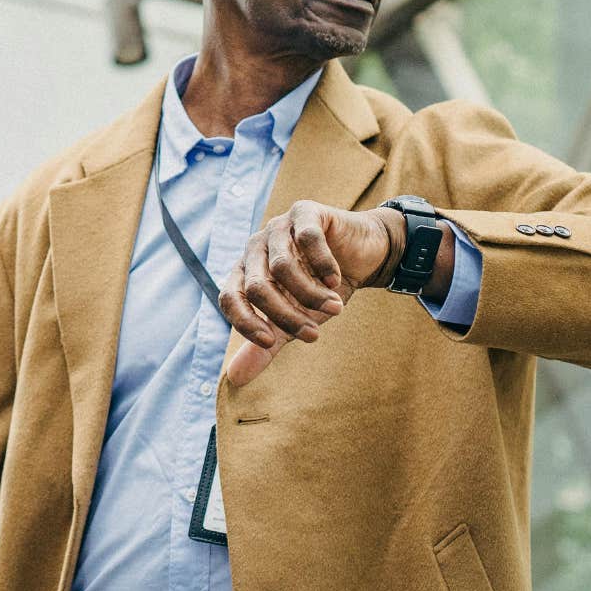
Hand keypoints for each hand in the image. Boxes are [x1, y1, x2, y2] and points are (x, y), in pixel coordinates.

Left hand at [219, 202, 399, 386]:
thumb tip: (234, 379)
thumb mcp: (294, 320)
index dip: (245, 322)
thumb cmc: (322, 289)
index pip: (228, 297)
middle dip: (287, 316)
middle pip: (258, 287)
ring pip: (283, 266)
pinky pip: (307, 239)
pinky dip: (323, 265)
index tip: (272, 343)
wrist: (362, 256)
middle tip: (314, 334)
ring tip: (335, 309)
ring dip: (311, 295)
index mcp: (246, 272)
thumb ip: (266, 346)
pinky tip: (337, 279)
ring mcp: (278, 226)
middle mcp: (256, 247)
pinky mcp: (305, 211)